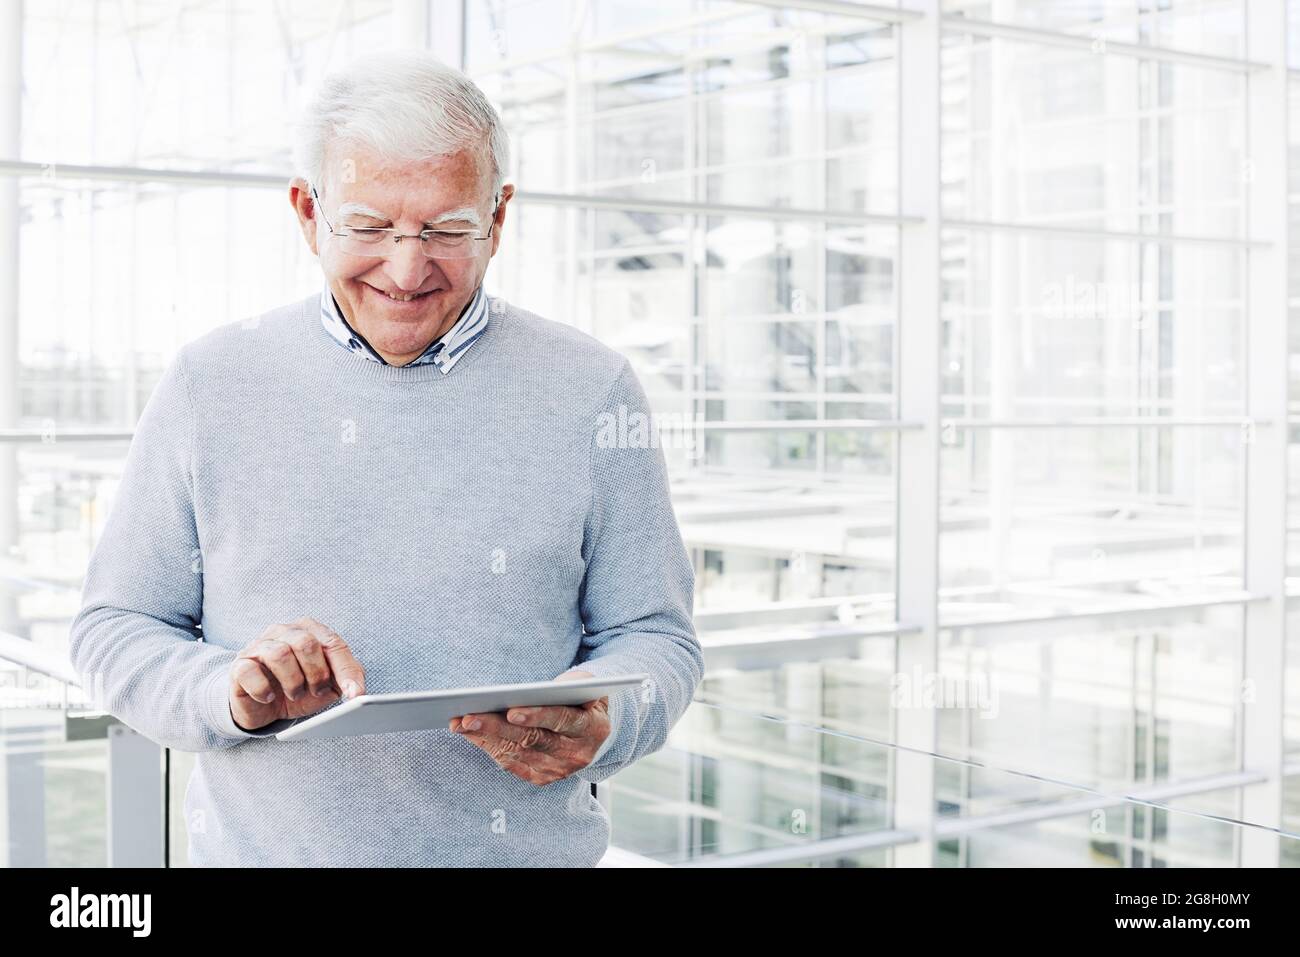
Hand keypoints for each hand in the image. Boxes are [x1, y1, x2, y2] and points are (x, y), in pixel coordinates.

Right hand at [229, 617, 366, 731]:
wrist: (261, 707)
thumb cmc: (297, 688)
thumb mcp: (326, 686)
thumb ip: (344, 681)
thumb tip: (357, 692)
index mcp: (309, 630)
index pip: (333, 643)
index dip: (346, 670)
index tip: (354, 694)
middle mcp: (283, 631)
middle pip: (306, 643)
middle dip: (317, 673)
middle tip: (317, 691)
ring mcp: (258, 646)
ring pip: (280, 654)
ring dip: (292, 682)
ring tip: (294, 694)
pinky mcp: (239, 664)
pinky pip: (251, 671)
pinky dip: (264, 689)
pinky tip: (269, 697)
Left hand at [449, 670, 609, 785]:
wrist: (593, 729)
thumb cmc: (582, 697)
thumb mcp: (586, 684)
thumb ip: (572, 683)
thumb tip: (543, 690)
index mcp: (593, 728)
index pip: (563, 720)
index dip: (537, 716)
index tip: (511, 711)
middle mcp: (578, 754)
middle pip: (533, 740)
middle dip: (498, 728)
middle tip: (469, 717)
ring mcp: (560, 769)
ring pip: (517, 753)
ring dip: (486, 738)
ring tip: (461, 723)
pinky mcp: (543, 777)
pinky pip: (512, 764)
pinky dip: (490, 748)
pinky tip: (471, 734)